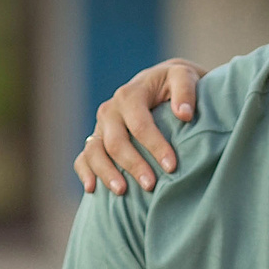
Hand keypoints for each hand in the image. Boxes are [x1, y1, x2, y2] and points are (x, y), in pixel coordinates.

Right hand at [74, 58, 206, 193]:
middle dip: (132, 164)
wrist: (159, 84)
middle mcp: (110, 111)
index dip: (155, 146)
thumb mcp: (182, 76)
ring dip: (106, 173)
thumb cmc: (173, 84)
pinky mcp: (95, 141)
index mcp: (129, 95)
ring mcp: (100, 127)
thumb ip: (185, 91)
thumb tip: (184, 114)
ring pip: (94, 152)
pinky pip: (83, 158)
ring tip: (122, 192)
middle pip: (115, 142)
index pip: (140, 124)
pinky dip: (85, 173)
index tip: (171, 166)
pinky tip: (92, 189)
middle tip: (151, 185)